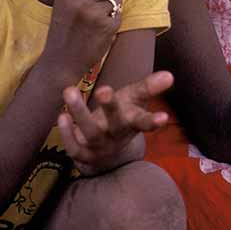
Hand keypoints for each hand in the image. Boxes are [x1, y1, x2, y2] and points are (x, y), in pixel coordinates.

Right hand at [42, 0, 122, 83]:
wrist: (60, 62)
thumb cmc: (64, 31)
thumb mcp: (64, 5)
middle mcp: (79, 0)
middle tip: (94, 9)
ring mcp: (94, 14)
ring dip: (112, 8)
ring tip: (95, 22)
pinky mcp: (107, 26)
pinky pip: (120, 14)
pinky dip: (113, 21)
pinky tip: (100, 32)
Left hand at [58, 70, 172, 174]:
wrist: (107, 154)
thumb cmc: (122, 117)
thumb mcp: (135, 100)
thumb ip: (149, 87)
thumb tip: (169, 75)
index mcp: (133, 123)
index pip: (144, 121)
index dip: (154, 121)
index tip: (164, 117)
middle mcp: (117, 135)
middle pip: (116, 123)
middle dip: (110, 107)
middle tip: (104, 89)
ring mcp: (99, 146)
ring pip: (91, 132)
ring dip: (80, 112)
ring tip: (69, 90)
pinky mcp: (82, 154)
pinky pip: (74, 147)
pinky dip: (67, 133)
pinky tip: (61, 116)